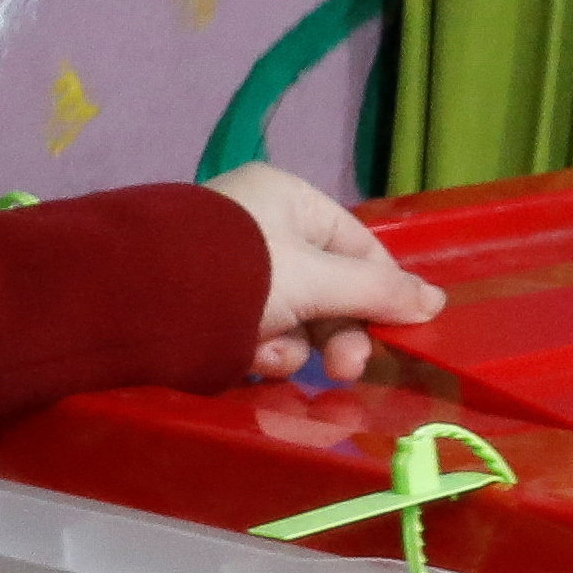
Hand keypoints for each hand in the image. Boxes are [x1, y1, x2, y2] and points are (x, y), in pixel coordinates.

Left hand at [211, 162, 444, 382]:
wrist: (135, 299)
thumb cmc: (239, 274)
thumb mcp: (318, 281)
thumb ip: (379, 293)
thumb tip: (437, 302)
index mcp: (289, 199)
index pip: (359, 247)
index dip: (382, 293)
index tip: (397, 335)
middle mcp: (261, 226)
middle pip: (328, 288)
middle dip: (336, 334)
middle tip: (343, 373)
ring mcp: (230, 264)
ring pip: (293, 316)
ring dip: (292, 347)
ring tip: (268, 358)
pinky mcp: (203, 300)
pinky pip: (253, 329)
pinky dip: (256, 349)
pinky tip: (242, 357)